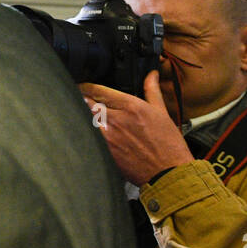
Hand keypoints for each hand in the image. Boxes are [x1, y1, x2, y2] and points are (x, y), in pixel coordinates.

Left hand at [79, 70, 194, 185]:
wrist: (169, 173)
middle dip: (80, 99)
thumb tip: (152, 73)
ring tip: (78, 114)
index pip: (98, 89)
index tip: (82, 86)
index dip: (86, 86)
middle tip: (77, 98)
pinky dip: (82, 132)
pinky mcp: (103, 152)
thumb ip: (152, 90)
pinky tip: (81, 131)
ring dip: (79, 115)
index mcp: (131, 106)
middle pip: (85, 102)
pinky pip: (85, 136)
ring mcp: (107, 136)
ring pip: (82, 118)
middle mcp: (116, 119)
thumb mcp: (162, 113)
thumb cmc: (168, 144)